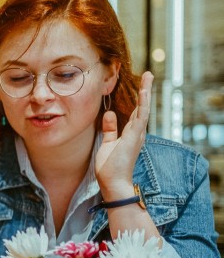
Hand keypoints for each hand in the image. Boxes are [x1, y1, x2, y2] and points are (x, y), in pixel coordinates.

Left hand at [95, 71, 152, 197]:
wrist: (112, 182)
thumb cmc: (110, 166)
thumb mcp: (108, 143)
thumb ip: (110, 129)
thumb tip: (109, 114)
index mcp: (131, 134)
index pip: (136, 112)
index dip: (138, 99)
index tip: (141, 86)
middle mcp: (137, 132)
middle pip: (142, 107)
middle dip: (145, 90)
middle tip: (148, 75)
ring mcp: (137, 134)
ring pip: (143, 109)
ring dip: (146, 92)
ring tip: (148, 77)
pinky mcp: (134, 137)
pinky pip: (140, 117)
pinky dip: (143, 104)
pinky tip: (144, 92)